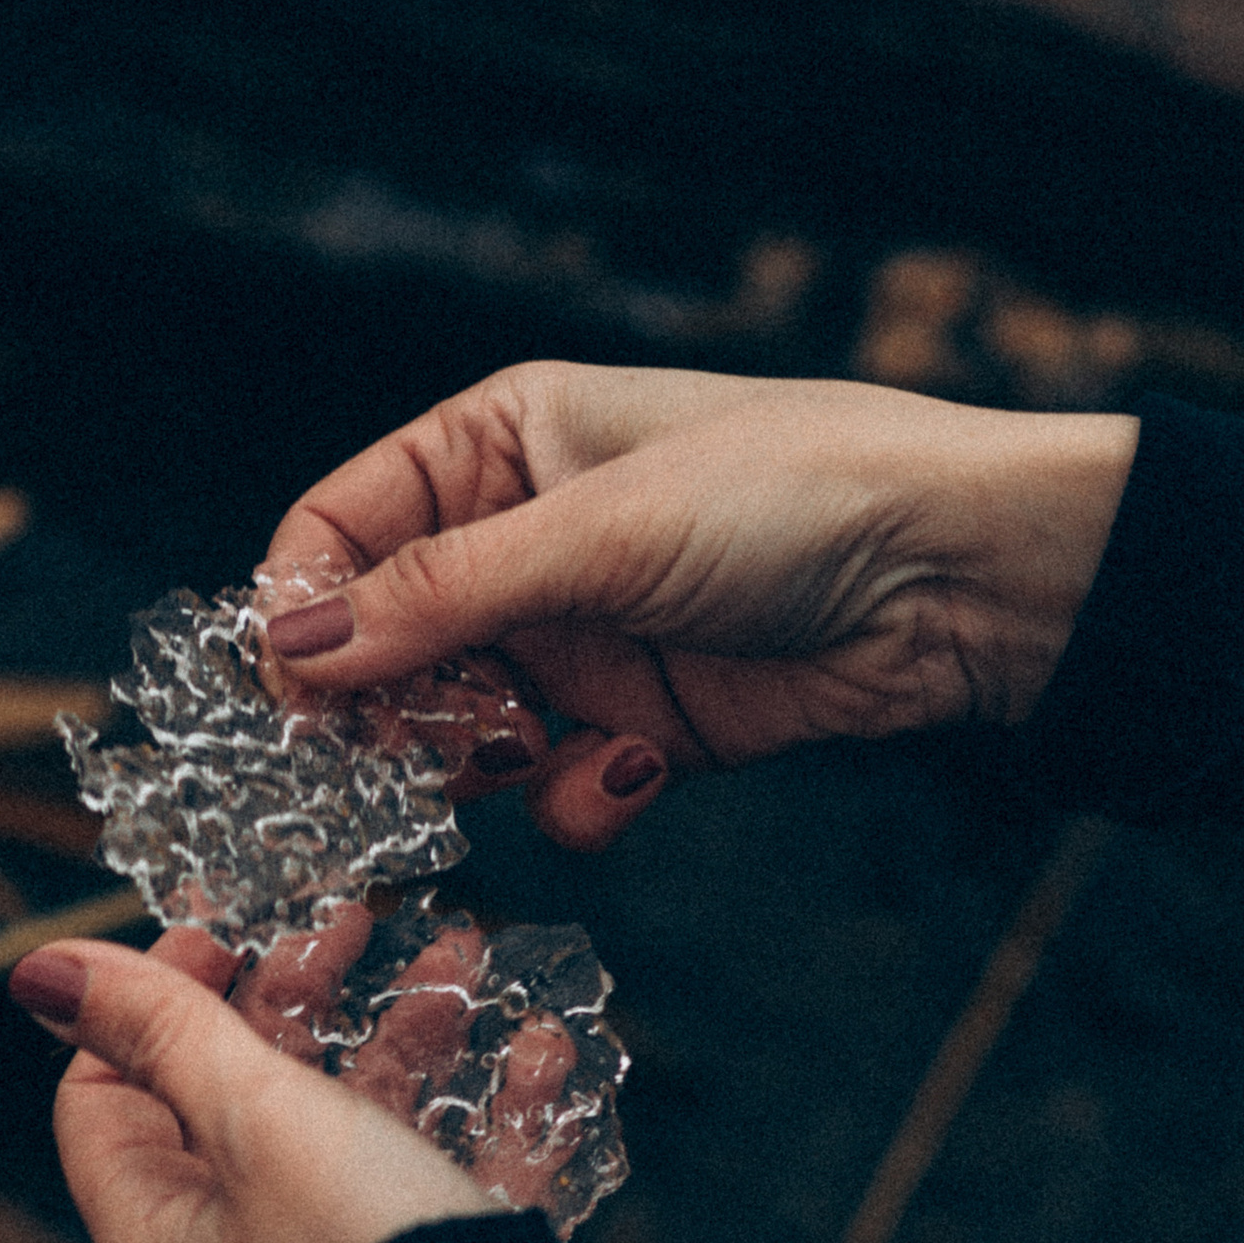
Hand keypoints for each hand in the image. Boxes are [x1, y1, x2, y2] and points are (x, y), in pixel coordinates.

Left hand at [13, 930, 490, 1242]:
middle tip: (351, 926)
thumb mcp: (255, 1117)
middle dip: (300, 1002)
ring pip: (356, 1132)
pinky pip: (447, 1182)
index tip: (226, 930)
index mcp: (159, 1237)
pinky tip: (539, 1053)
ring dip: (406, 1038)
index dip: (150, 1001)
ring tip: (461, 963)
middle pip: (238, 1102)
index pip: (106, 1097)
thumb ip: (161, 1031)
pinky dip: (489, 1111)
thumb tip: (42, 972)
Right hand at [262, 364, 1138, 849]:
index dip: (303, 610)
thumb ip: (445, 597)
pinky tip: (640, 773)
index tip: (284, 696)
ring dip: (484, 767)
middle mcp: (524, 542)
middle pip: (387, 647)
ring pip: (463, 733)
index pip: (341, 527)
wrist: (959, 578)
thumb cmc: (792, 495)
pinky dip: (582, 797)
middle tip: (388, 767)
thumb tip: (298, 651)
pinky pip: (557, 787)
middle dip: (388, 714)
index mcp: (498, 445)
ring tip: (529, 759)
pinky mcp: (638, 727)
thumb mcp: (602, 532)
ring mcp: (580, 641)